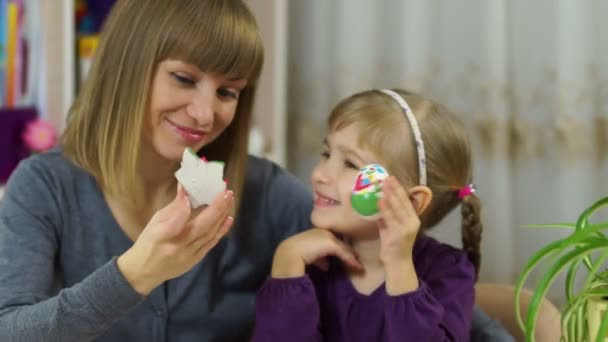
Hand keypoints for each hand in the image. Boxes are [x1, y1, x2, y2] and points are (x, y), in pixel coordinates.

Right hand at [117, 185, 233, 294]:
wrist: (144, 272)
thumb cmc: (148, 243)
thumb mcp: (154, 223)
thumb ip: (172, 208)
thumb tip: (185, 189)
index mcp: (160, 236)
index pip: (175, 223)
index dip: (183, 208)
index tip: (189, 194)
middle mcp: (177, 247)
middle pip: (200, 228)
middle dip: (216, 208)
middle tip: (225, 192)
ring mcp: (188, 255)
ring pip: (209, 234)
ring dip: (222, 216)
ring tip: (229, 200)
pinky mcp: (195, 260)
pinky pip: (211, 243)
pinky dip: (221, 230)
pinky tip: (228, 218)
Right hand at [271, 228, 362, 277]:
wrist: (289, 254)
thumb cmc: (294, 255)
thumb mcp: (309, 256)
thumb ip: (319, 259)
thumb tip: (326, 265)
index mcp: (315, 232)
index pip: (331, 240)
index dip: (339, 248)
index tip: (346, 257)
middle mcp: (322, 231)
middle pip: (339, 242)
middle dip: (347, 252)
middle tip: (355, 261)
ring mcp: (327, 236)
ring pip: (343, 247)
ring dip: (351, 257)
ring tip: (358, 265)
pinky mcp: (331, 243)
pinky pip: (344, 253)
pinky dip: (351, 261)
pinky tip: (357, 267)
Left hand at [377, 177, 420, 264]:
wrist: (397, 263)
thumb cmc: (393, 245)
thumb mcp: (390, 228)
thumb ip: (386, 216)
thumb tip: (378, 203)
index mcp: (413, 219)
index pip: (406, 200)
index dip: (399, 189)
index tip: (392, 179)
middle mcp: (413, 221)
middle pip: (403, 201)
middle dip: (394, 188)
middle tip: (386, 177)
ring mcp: (406, 227)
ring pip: (397, 207)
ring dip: (390, 195)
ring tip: (383, 184)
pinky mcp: (399, 233)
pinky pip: (390, 218)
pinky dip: (385, 208)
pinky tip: (380, 200)